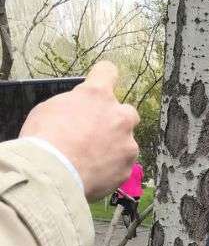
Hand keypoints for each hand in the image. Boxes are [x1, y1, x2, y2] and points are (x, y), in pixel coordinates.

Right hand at [18, 61, 139, 200]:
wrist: (52, 174)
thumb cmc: (44, 140)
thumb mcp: (49, 109)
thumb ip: (72, 105)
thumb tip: (78, 109)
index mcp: (97, 95)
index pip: (108, 72)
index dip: (104, 76)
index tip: (103, 80)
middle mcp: (119, 116)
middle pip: (126, 112)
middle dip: (114, 120)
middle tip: (95, 132)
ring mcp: (127, 143)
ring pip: (126, 142)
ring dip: (113, 147)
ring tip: (88, 158)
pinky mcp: (127, 167)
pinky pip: (121, 165)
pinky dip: (110, 168)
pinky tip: (92, 172)